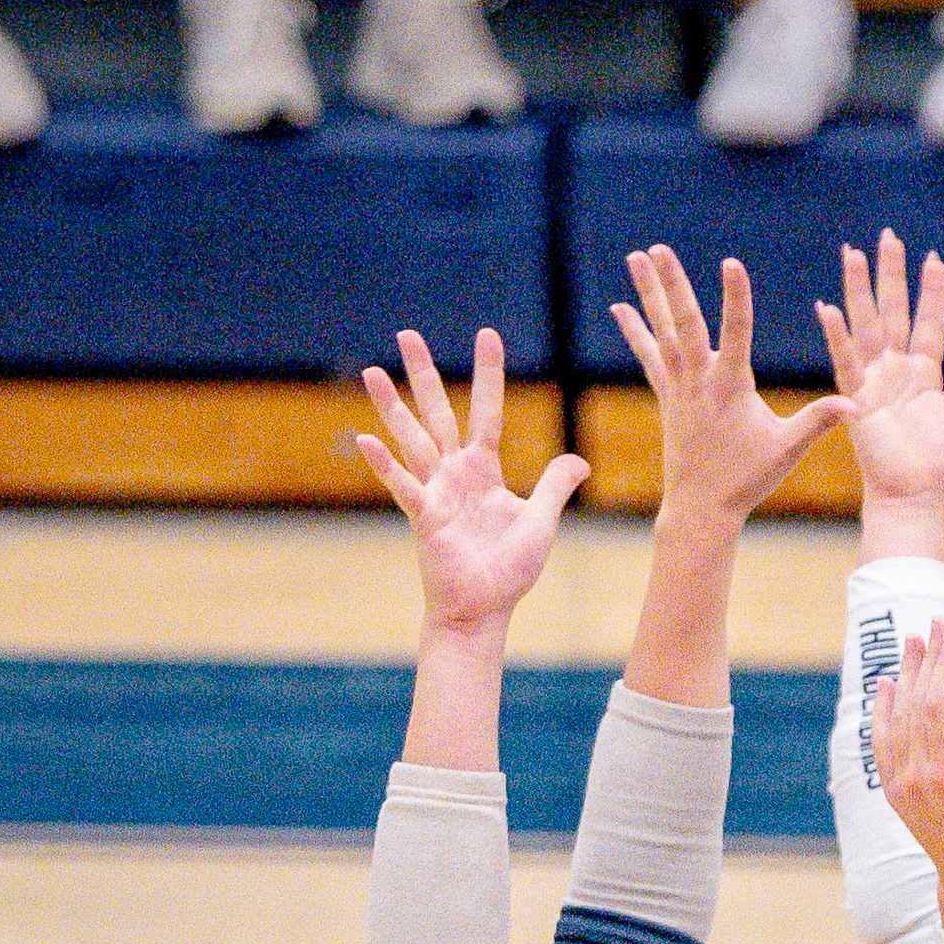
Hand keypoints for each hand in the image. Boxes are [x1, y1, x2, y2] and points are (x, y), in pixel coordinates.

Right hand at [355, 328, 590, 630]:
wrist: (483, 609)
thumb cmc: (507, 569)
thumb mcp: (540, 521)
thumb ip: (554, 486)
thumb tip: (580, 460)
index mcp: (482, 470)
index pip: (487, 412)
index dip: (490, 375)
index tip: (488, 335)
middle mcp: (453, 473)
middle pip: (437, 412)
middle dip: (424, 373)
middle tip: (406, 333)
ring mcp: (434, 491)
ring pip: (411, 438)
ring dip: (391, 405)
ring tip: (372, 371)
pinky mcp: (424, 516)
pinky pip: (403, 486)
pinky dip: (385, 464)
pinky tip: (364, 439)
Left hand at [611, 244, 846, 525]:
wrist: (702, 507)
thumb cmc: (748, 478)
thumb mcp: (788, 449)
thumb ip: (819, 421)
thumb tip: (856, 404)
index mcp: (730, 388)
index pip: (736, 333)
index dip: (735, 297)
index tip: (732, 263)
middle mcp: (699, 381)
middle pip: (684, 323)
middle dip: (672, 285)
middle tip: (657, 248)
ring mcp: (678, 386)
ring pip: (661, 330)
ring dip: (649, 292)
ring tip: (636, 256)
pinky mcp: (667, 395)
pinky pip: (648, 355)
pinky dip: (635, 330)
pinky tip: (619, 306)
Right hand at [817, 230, 943, 514]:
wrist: (918, 497)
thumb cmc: (942, 467)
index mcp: (923, 374)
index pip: (927, 322)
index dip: (930, 292)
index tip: (932, 259)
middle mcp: (896, 371)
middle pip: (893, 312)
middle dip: (890, 274)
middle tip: (886, 237)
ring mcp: (874, 381)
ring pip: (866, 325)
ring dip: (858, 289)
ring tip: (851, 252)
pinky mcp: (857, 399)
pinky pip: (845, 362)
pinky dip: (837, 336)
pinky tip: (827, 308)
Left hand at [866, 621, 943, 896]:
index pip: (940, 703)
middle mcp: (918, 774)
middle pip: (916, 702)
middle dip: (927, 659)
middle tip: (935, 623)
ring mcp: (900, 782)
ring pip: (897, 716)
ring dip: (905, 676)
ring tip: (913, 641)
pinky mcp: (892, 788)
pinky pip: (881, 740)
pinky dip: (882, 709)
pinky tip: (888, 682)